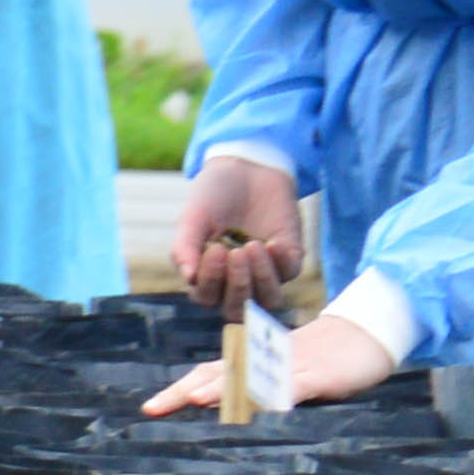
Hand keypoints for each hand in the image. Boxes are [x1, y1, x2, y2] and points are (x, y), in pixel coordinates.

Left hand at [140, 304, 395, 423]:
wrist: (365, 334)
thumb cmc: (322, 360)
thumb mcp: (285, 377)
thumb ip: (258, 389)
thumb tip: (226, 407)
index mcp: (254, 363)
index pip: (209, 375)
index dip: (180, 390)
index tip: (150, 409)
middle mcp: (264, 362)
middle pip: (219, 375)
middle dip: (185, 392)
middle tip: (153, 408)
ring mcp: (291, 366)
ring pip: (252, 377)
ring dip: (223, 388)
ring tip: (194, 399)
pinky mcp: (319, 374)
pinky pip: (296, 383)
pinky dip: (278, 390)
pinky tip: (263, 402)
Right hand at [170, 151, 303, 309]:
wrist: (246, 166)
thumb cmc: (213, 193)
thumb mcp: (193, 217)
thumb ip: (184, 246)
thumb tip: (188, 278)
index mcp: (207, 273)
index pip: (207, 297)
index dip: (212, 281)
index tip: (214, 248)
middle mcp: (236, 279)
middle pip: (238, 308)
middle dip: (238, 286)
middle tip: (236, 253)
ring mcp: (265, 272)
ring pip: (268, 300)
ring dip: (261, 279)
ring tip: (253, 246)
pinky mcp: (289, 258)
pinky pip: (289, 273)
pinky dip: (279, 261)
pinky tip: (271, 240)